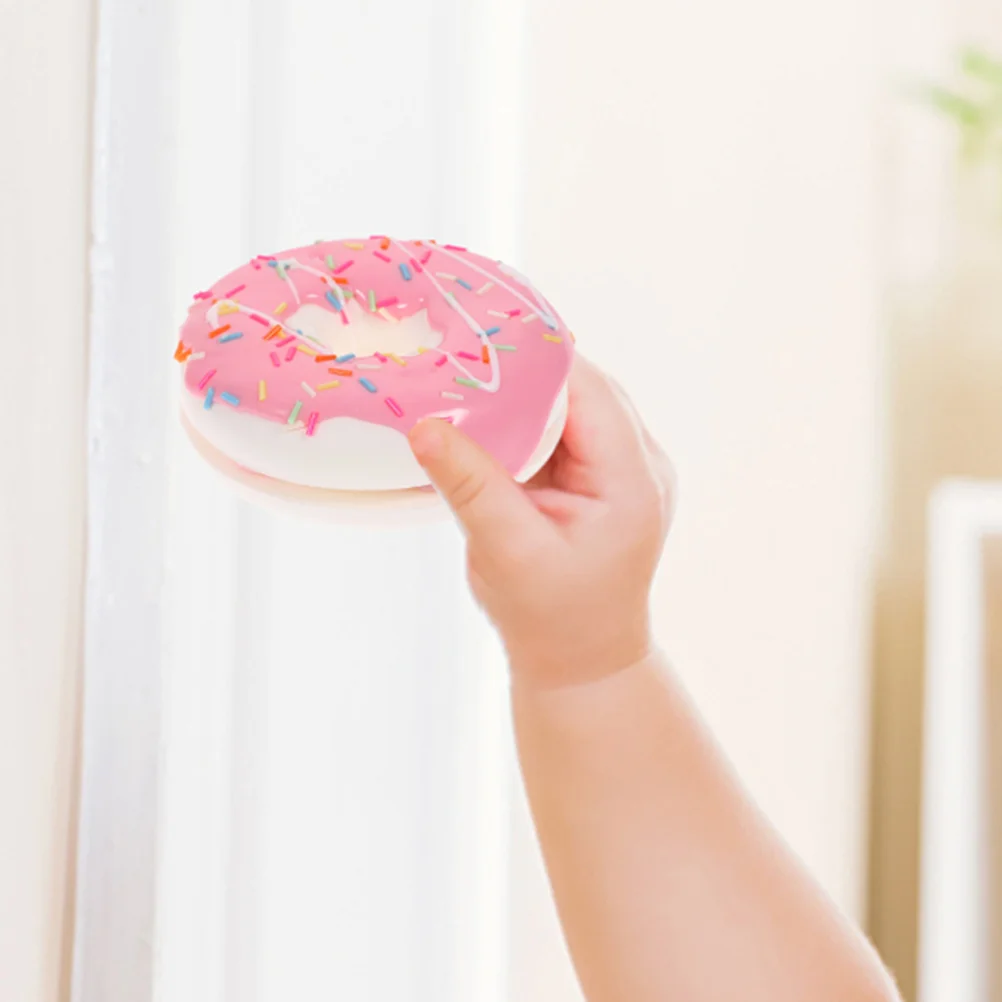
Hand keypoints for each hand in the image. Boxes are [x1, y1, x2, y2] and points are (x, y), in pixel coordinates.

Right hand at [408, 356, 674, 688]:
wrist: (582, 662)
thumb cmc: (550, 618)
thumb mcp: (506, 553)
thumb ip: (470, 486)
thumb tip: (423, 426)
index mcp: (631, 480)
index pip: (588, 390)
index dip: (536, 358)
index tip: (477, 338)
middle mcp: (640, 465)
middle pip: (583, 389)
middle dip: (525, 372)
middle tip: (461, 356)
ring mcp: (626, 470)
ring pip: (573, 405)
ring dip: (525, 396)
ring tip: (468, 382)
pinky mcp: (604, 478)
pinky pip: (566, 430)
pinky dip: (528, 421)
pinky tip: (489, 420)